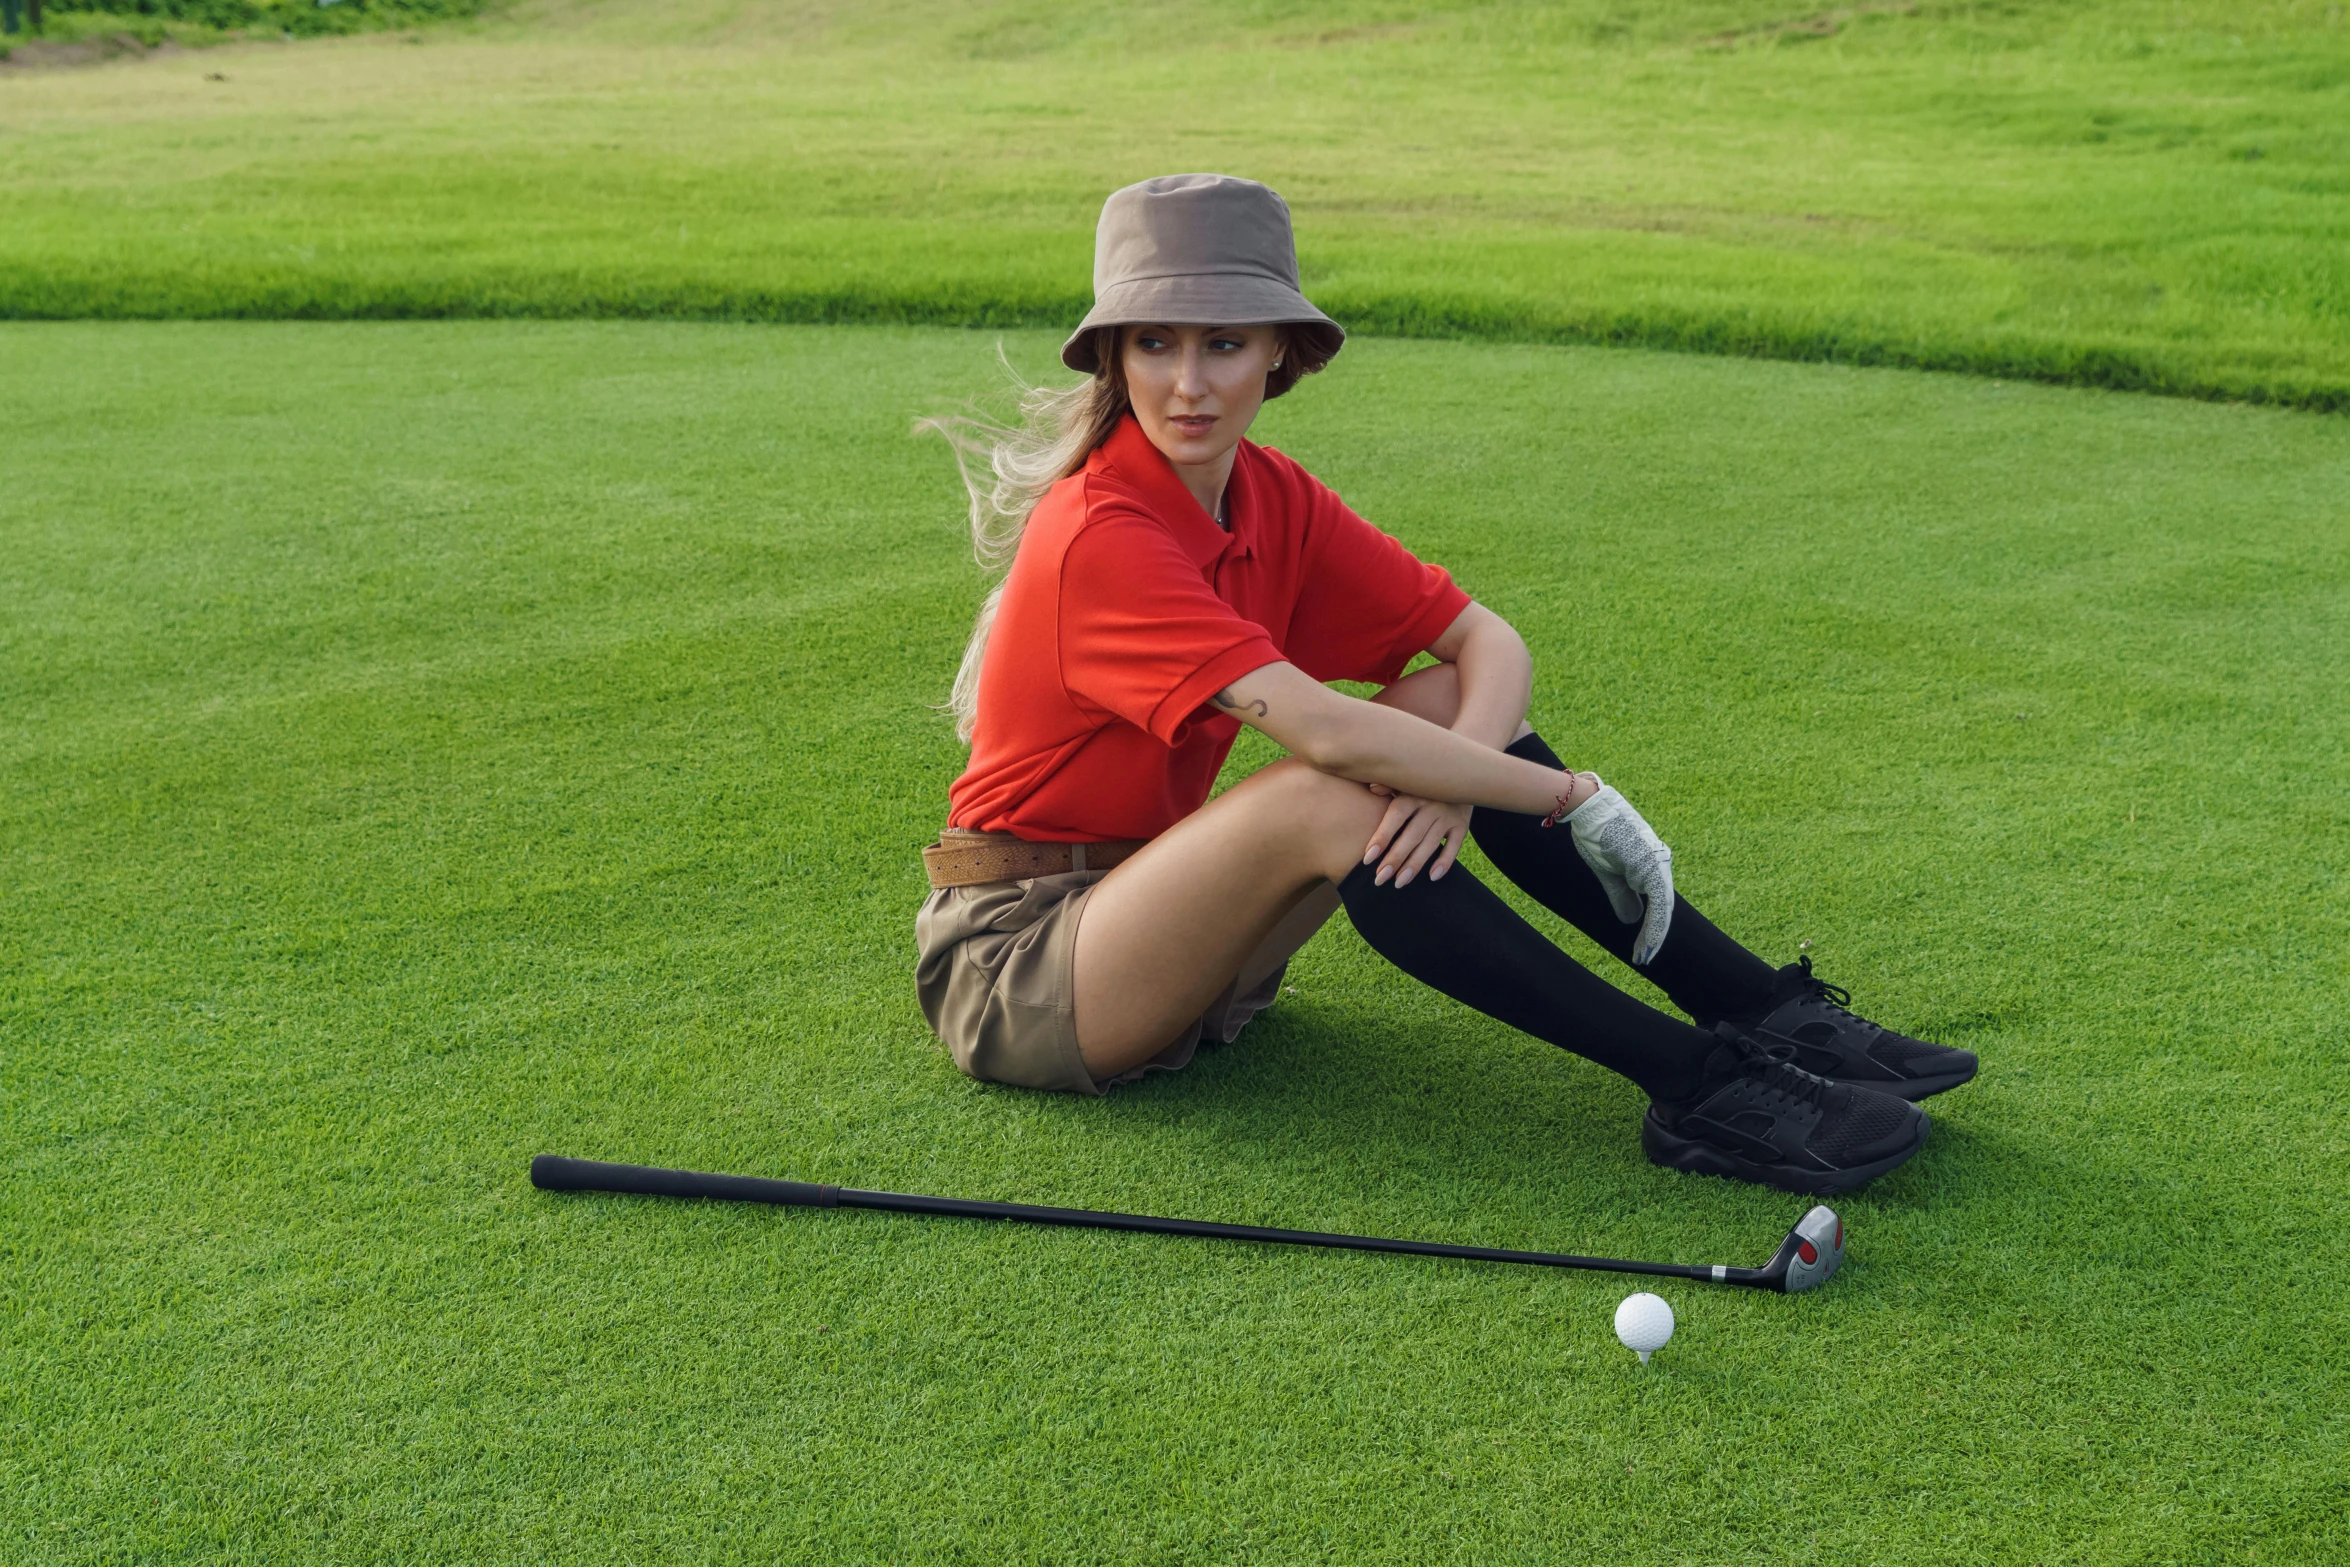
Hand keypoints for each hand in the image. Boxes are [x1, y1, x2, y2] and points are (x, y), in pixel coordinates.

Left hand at [1361, 790, 1472, 886]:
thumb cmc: (1420, 784)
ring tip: (1399, 883)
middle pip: (1412, 835)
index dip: (1382, 837)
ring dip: (1415, 865)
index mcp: (1412, 793)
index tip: (1368, 858)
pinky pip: (1454, 846)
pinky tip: (1432, 877)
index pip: (1396, 816)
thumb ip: (1388, 785)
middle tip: (1379, 879)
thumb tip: (1372, 789)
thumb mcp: (1404, 781)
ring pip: (1430, 844)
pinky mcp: (1462, 825)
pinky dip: (1445, 862)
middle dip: (1395, 859)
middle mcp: (1431, 805)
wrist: (1459, 777)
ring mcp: (1448, 815)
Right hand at [1564, 780, 1674, 964]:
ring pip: (1663, 909)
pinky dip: (1653, 926)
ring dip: (1653, 937)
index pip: (1656, 902)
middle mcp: (1659, 864)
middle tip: (1643, 959)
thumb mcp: (1608, 872)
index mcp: (1650, 865)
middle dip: (1653, 936)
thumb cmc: (1597, 833)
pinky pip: (1659, 903)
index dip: (1651, 926)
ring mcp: (1658, 864)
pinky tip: (1647, 942)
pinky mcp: (1652, 866)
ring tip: (1643, 957)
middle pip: (1663, 908)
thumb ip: (1622, 895)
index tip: (1640, 948)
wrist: (1589, 807)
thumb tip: (1633, 920)